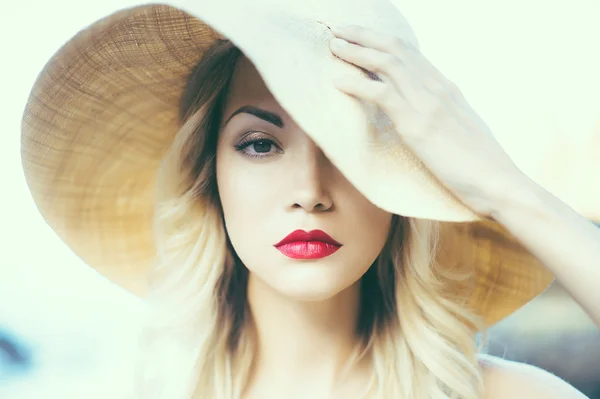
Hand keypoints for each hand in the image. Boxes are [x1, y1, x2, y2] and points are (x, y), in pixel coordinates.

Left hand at [328, 25, 531, 217]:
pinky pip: (381, 94)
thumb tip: (428, 117)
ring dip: (357, 51)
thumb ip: (443, 116)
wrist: (498, 183)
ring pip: (387, 63)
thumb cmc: (480, 165)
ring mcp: (428, 103)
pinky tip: (337, 81)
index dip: (383, 42)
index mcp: (447, 88)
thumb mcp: (461, 130)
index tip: (362, 37)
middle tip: (340, 29)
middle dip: (365, 36)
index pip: (411, 54)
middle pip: (396, 49)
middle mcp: (437, 88)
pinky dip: (357, 84)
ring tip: (334, 44)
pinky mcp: (418, 124)